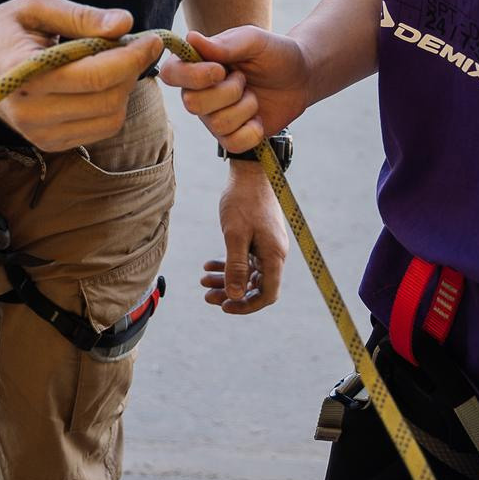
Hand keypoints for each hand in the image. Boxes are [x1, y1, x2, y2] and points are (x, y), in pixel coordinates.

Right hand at [0, 0, 161, 151]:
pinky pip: (100, 129)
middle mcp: (30, 114)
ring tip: (111, 60)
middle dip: (131, 70)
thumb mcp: (37, 6)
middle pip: (108, 99)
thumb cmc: (3, 28)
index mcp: (24, 76)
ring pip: (110, 118)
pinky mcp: (48, 144)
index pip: (95, 76)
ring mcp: (39, 135)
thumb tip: (125, 22)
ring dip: (123, 88)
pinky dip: (110, 104)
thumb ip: (81, 15)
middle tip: (133, 44)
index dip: (132, 57)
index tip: (152, 38)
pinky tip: (98, 81)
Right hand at [159, 26, 311, 153]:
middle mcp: (198, 92)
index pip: (171, 73)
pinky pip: (233, 144)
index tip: (220, 70)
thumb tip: (191, 38)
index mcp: (197, 64)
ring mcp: (213, 117)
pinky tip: (258, 118)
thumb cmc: (274, 53)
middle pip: (192, 103)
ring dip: (245, 108)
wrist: (301, 77)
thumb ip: (224, 44)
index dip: (192, 76)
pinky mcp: (231, 137)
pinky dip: (252, 131)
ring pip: (217, 124)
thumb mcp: (254, 41)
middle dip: (228, 92)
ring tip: (254, 95)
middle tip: (243, 79)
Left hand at [201, 163, 288, 313]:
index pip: (267, 294)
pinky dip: (228, 264)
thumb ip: (235, 266)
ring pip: (248, 273)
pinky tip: (208, 264)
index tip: (225, 307)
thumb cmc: (243, 201)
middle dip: (232, 294)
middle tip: (207, 296)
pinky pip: (245, 259)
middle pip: (256, 286)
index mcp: (274, 255)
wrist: (250, 172)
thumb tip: (235, 295)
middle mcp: (274, 254)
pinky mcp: (259, 238)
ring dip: (227, 280)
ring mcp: (267, 246)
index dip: (247, 305)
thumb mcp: (234, 234)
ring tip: (203, 281)